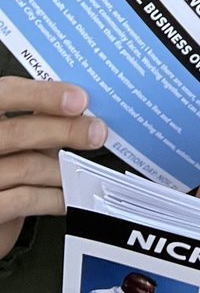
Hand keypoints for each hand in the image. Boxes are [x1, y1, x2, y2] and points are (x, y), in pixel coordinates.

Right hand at [0, 77, 106, 258]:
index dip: (43, 94)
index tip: (79, 99)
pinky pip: (24, 199)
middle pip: (18, 131)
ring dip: (62, 168)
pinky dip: (52, 198)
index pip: (7, 93)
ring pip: (26, 166)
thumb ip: (39, 119)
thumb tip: (80, 103)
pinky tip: (65, 197)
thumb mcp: (16, 138)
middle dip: (65, 130)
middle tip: (97, 132)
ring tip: (79, 170)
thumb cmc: (5, 169)